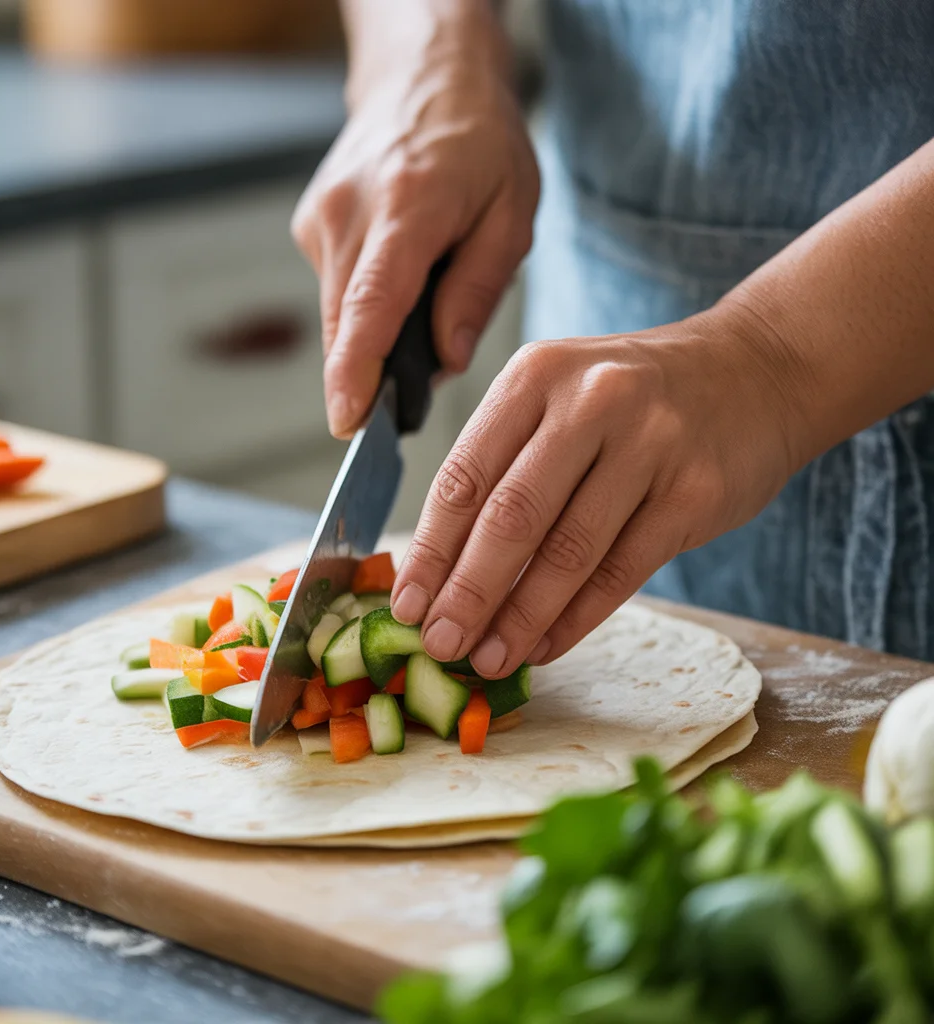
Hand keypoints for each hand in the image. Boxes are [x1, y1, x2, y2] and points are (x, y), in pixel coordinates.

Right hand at [291, 40, 538, 436]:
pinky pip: (336, 290)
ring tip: (422, 303)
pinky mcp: (312, 226)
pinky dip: (365, 305)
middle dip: (368, 375)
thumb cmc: (478, 142)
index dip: (355, 371)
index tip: (348, 420)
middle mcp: (350, 213)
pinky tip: (399, 276)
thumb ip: (478, 290)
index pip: (371, 305)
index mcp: (407, 207)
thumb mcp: (512, 213)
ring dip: (372, 337)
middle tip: (405, 399)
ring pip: (338, 314)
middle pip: (346, 323)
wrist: (423, 77)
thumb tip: (447, 359)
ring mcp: (322, 218)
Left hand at [390, 304, 813, 675]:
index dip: (430, 549)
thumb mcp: (558, 396)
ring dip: (519, 618)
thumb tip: (443, 569)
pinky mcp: (695, 492)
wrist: (754, 370)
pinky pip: (621, 572)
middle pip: (510, 517)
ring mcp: (650, 445)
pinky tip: (545, 645)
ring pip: (568, 552)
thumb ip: (503, 466)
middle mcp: (590, 401)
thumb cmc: (633, 396)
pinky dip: (577, 618)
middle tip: (439, 643)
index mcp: (536, 376)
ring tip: (487, 659)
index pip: (464, 476)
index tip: (406, 604)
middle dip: (467, 592)